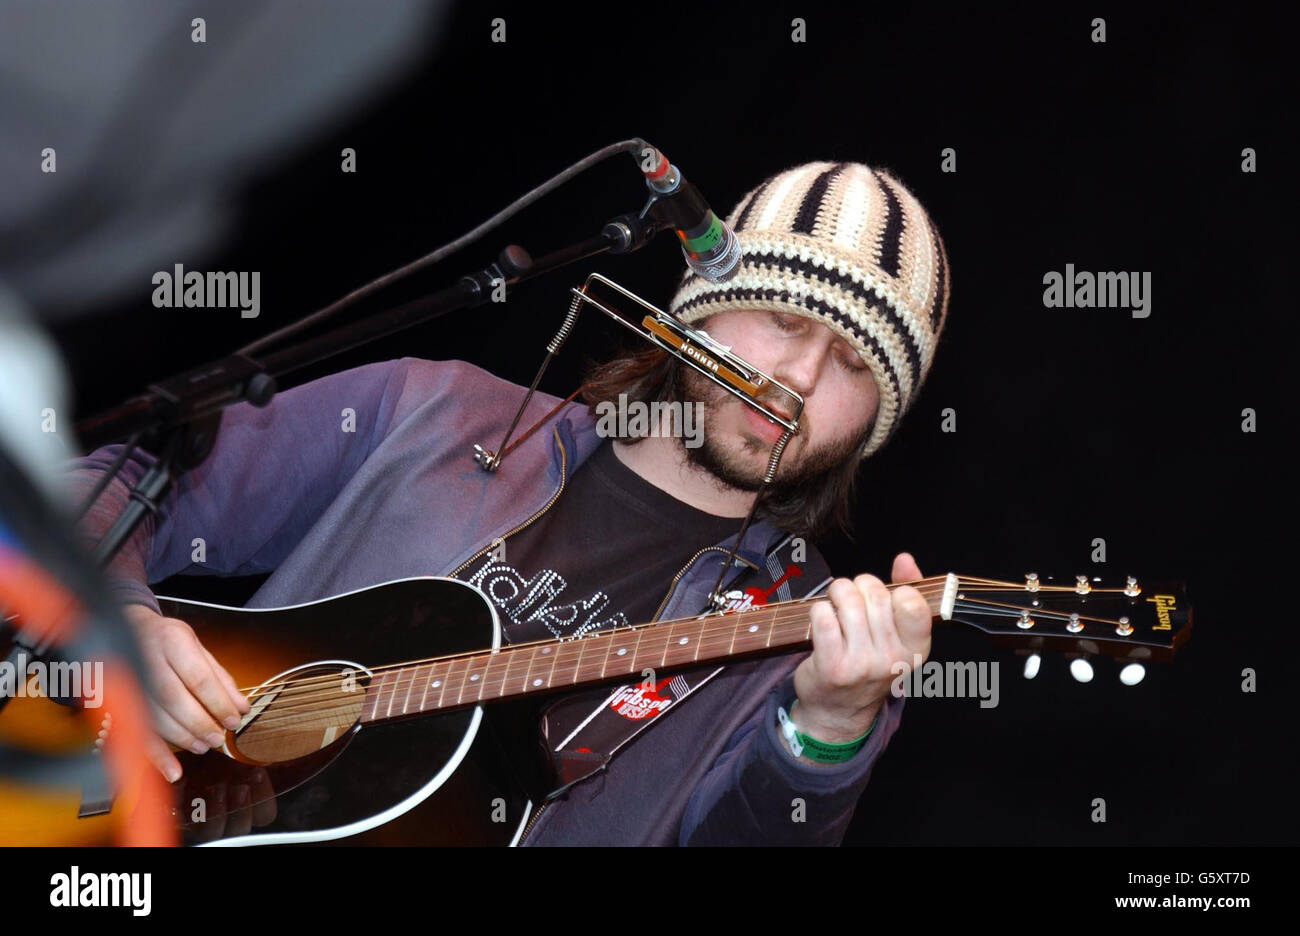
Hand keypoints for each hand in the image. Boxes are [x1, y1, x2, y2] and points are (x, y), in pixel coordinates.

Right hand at [121, 604, 249, 780]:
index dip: (218, 702)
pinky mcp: (117, 703)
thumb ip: (220, 678)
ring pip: (154, 717)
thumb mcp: (198, 649)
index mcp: (172, 641)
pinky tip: (173, 771)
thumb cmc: (168, 642)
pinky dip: (156, 756)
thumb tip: (242, 707)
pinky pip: (135, 732)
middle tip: (219, 737)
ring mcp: (127, 681)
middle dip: (201, 723)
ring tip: (204, 745)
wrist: (126, 631)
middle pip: (175, 699)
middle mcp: (146, 659)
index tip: (234, 719)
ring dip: (183, 737)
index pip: (198, 677)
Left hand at [791, 553, 932, 745]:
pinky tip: (821, 619)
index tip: (883, 599)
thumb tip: (905, 559)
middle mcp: (892, 659)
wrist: (839, 710)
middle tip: (851, 598)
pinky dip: (818, 610)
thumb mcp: (896, 634)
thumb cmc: (867, 663)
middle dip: (858, 586)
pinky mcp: (833, 667)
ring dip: (836, 594)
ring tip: (834, 605)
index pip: (912, 602)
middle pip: (875, 594)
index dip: (894, 590)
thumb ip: (907, 592)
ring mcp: (863, 665)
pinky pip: (823, 617)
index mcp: (915, 649)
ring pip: (848, 602)